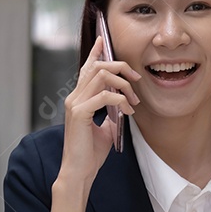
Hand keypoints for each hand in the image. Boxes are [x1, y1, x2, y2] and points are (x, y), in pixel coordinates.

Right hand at [59, 35, 141, 183]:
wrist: (79, 171)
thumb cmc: (90, 153)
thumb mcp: (105, 129)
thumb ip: (110, 114)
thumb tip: (122, 106)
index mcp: (79, 98)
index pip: (86, 68)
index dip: (96, 52)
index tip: (104, 40)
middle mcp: (74, 97)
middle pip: (97, 66)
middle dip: (120, 67)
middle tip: (136, 79)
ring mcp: (75, 104)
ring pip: (101, 76)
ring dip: (123, 84)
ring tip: (134, 101)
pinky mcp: (80, 113)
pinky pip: (104, 95)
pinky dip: (121, 100)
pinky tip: (128, 111)